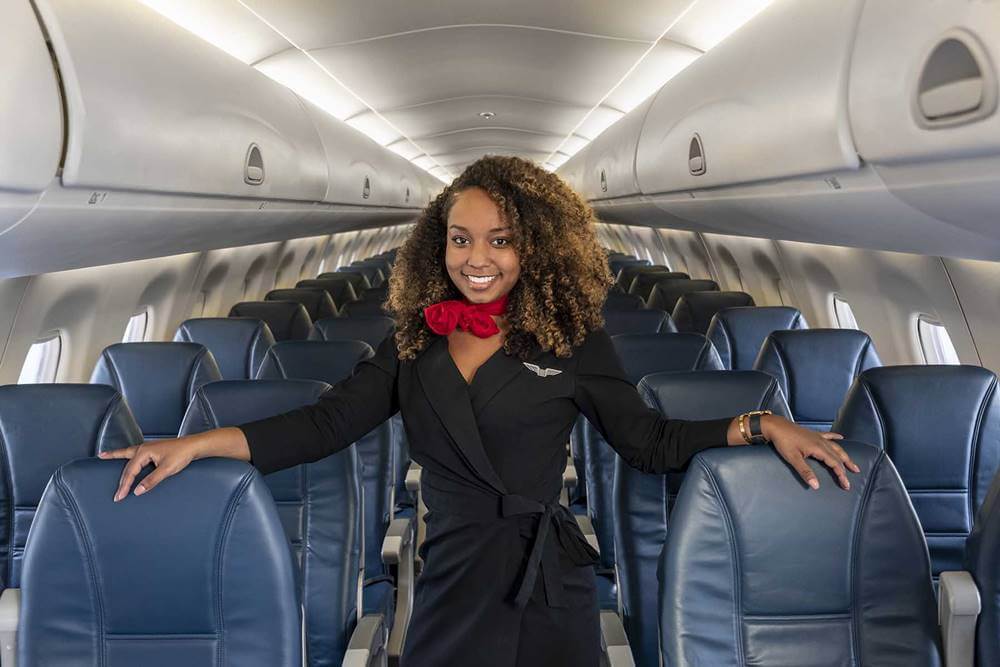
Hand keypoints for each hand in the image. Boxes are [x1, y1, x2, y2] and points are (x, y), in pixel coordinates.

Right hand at [99, 427, 250, 500]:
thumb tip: (137, 491)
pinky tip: (124, 456)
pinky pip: (135, 454)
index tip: (119, 497)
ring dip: (115, 456)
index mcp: (144, 451)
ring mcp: (147, 448)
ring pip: (128, 454)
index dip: (124, 486)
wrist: (194, 446)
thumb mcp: (167, 470)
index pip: (130, 472)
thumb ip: (152, 481)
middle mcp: (143, 448)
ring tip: (103, 456)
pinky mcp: (152, 450)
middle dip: (119, 479)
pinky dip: (126, 455)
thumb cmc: (182, 455)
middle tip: (113, 493)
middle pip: (126, 464)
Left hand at [755, 415, 859, 489]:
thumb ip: (805, 472)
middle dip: (846, 467)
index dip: (841, 475)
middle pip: (838, 456)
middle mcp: (821, 442)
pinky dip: (836, 437)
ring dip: (845, 455)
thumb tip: (816, 485)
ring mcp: (818, 436)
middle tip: (853, 477)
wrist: (776, 426)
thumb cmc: (783, 442)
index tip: (846, 485)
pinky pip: (828, 435)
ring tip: (853, 463)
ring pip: (836, 447)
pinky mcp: (813, 434)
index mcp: (818, 448)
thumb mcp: (793, 458)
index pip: (835, 464)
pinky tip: (842, 438)